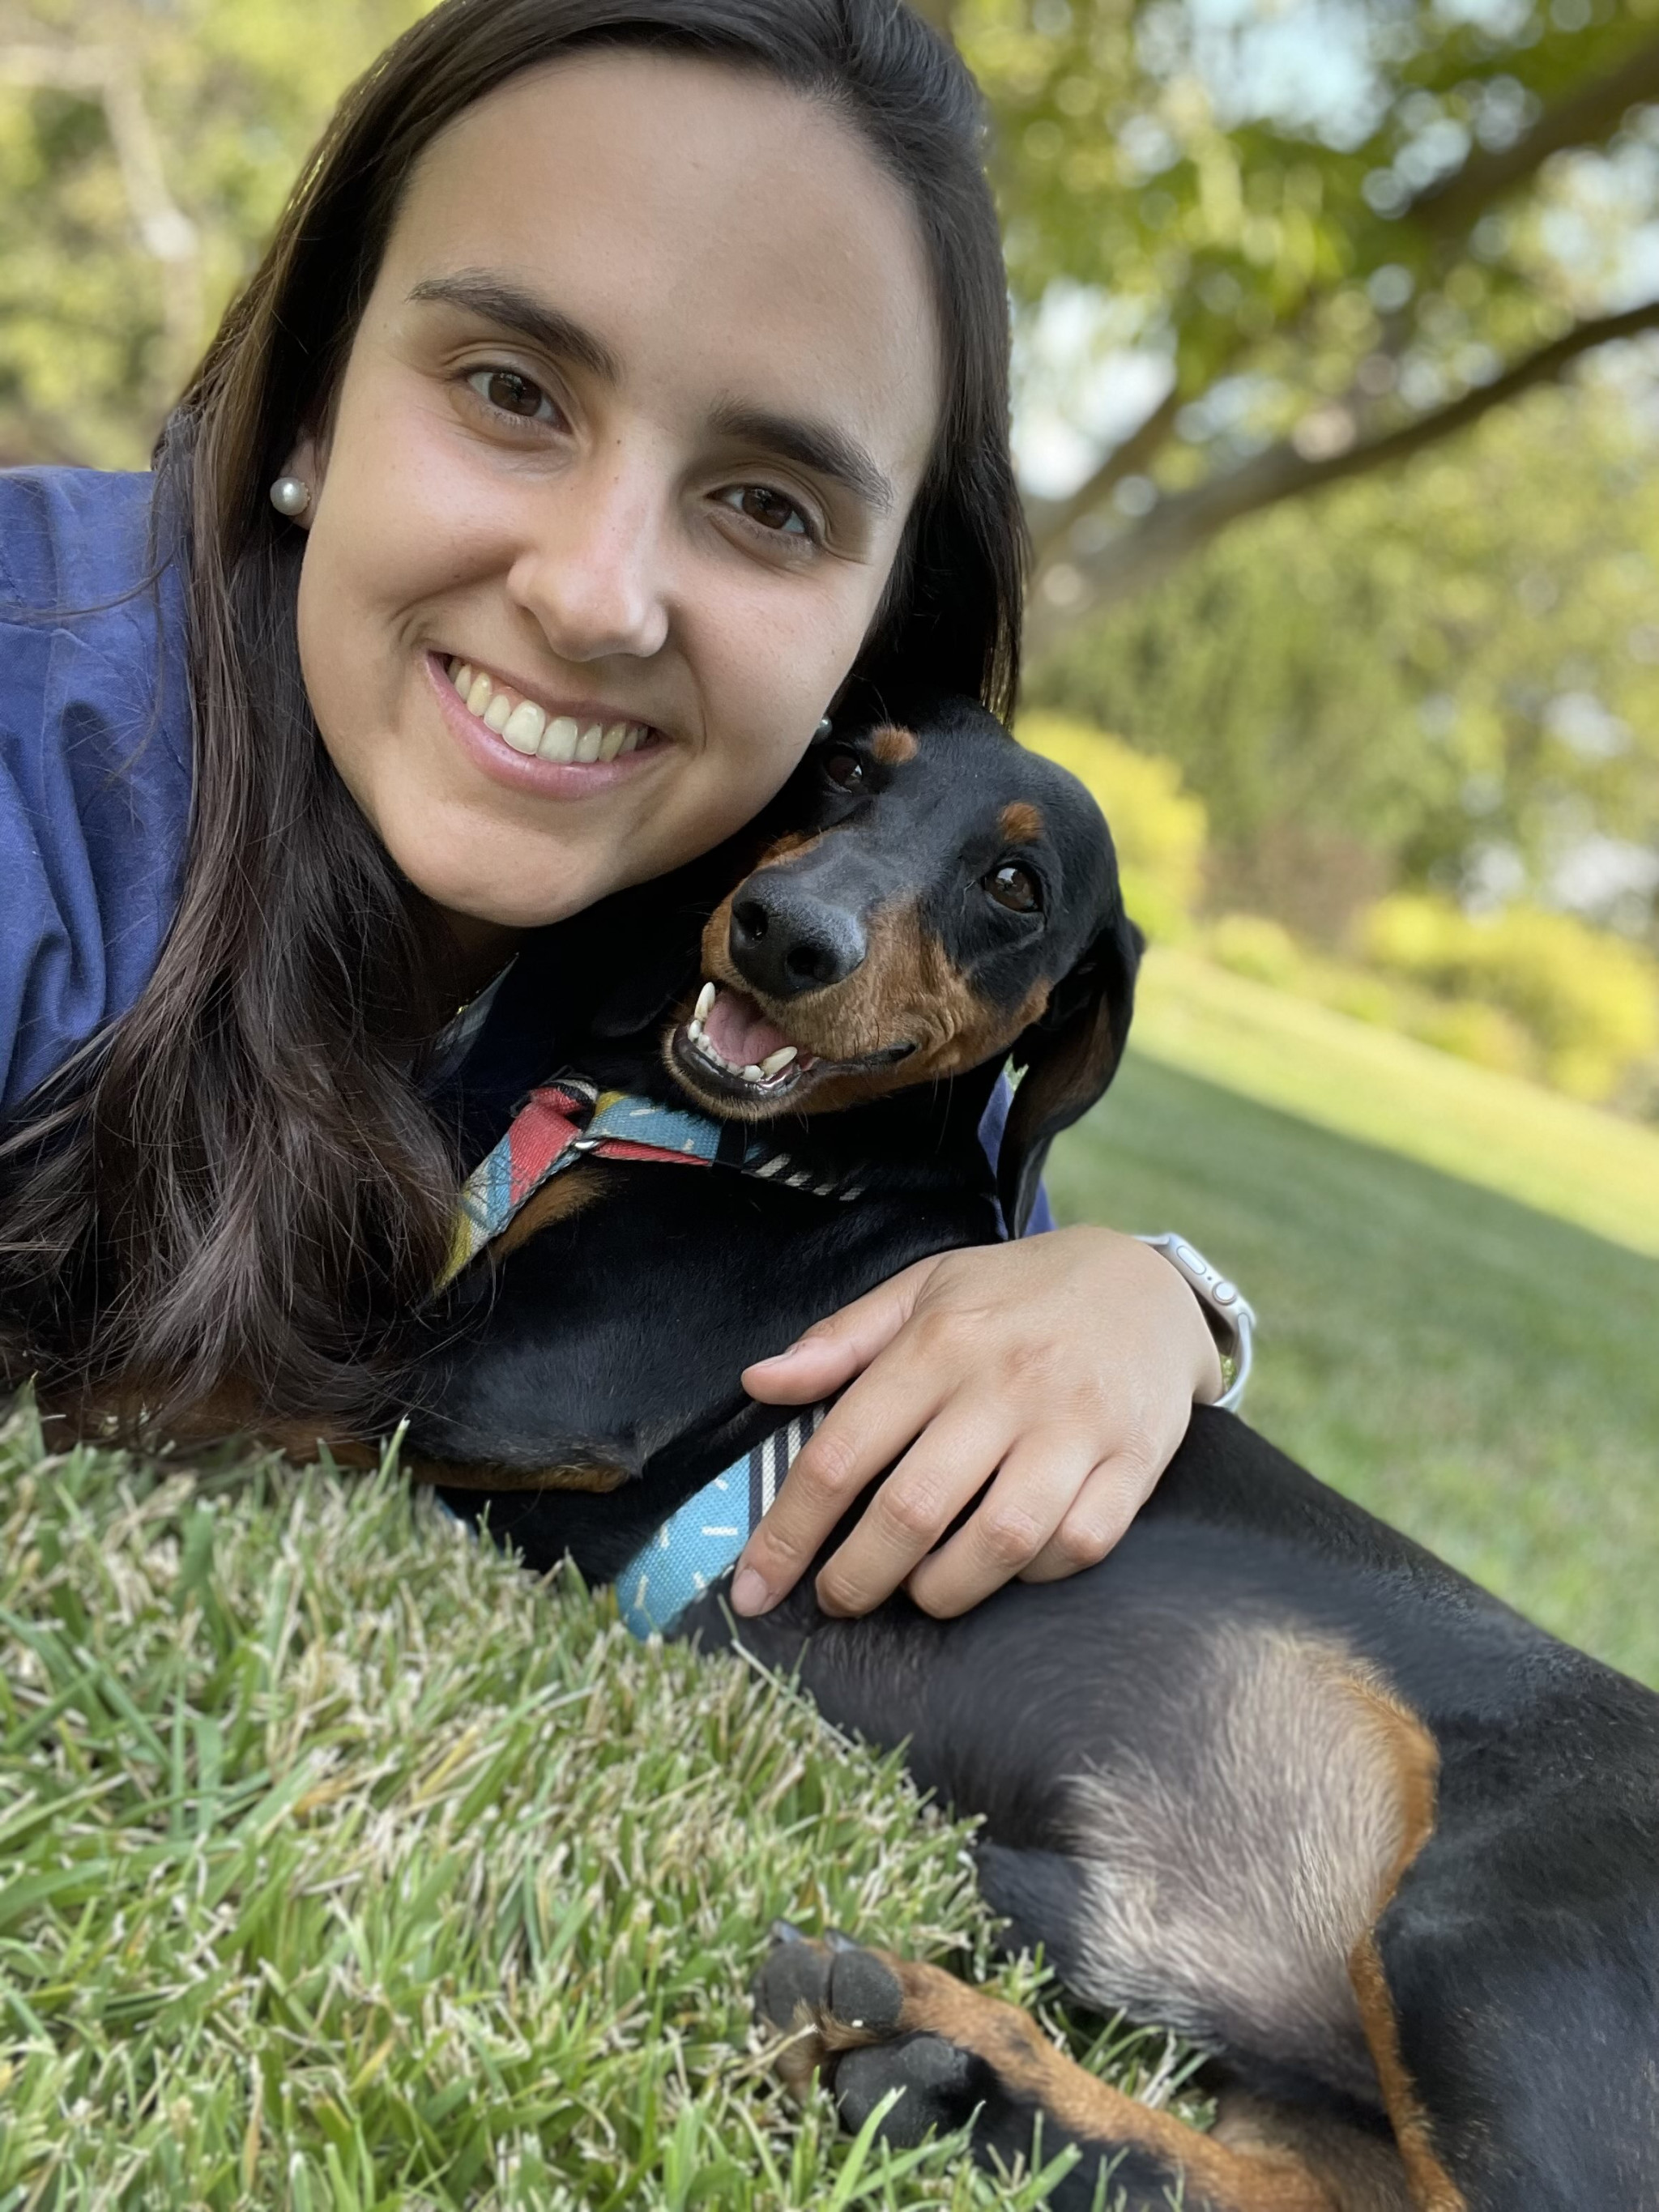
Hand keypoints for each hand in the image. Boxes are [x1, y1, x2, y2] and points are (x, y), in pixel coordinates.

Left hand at [728, 1226, 1222, 1621]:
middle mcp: (1005, 1385)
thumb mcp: (924, 1289)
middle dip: (857, 1578)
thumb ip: (840, 1340)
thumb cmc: (1017, 1295)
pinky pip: (1078, 1546)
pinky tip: (1006, 1567)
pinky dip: (1033, 1574)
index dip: (788, 1533)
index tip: (754, 1588)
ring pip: (999, 1542)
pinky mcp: (1135, 1462)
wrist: (1147, 1284)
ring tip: (919, 1587)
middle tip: (836, 1599)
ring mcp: (1075, 1427)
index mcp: (939, 1343)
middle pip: (912, 1510)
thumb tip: (757, 1382)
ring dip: (943, 1588)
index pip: (841, 1453)